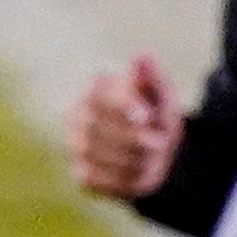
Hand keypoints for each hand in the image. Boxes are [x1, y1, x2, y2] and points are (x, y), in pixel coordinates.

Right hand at [64, 57, 180, 200]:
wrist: (158, 156)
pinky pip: (96, 179)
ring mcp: (74, 145)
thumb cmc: (157, 118)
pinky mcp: (81, 175)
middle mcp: (77, 115)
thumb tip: (142, 57)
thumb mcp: (162, 96)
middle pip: (94, 127)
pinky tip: (139, 172)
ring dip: (132, 160)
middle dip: (132, 139)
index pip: (97, 95)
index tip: (146, 118)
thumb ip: (152, 78)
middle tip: (159, 144)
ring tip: (152, 159)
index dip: (121, 107)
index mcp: (96, 89)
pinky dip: (123, 179)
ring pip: (95, 155)